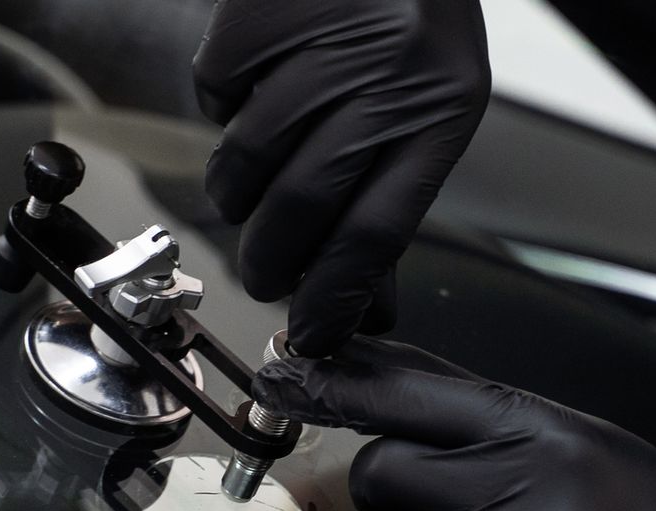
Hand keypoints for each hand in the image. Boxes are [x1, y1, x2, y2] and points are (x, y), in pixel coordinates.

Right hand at [193, 0, 489, 355]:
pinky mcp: (257, 19)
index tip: (313, 334)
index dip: (335, 296)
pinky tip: (259, 89)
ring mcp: (317, 45)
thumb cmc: (411, 24)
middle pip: (306, 205)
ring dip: (240, 197)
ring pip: (248, 161)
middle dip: (274, 262)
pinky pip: (216, 98)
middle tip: (265, 279)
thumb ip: (390, 198)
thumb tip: (358, 301)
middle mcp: (383, 77)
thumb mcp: (429, 108)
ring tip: (253, 192)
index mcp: (440, 110)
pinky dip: (225, 112)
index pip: (376, 230)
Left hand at [252, 338, 655, 510]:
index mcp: (534, 427)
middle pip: (379, 476)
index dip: (334, 384)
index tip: (286, 373)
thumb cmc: (632, 507)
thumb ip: (460, 409)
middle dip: (400, 498)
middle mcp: (520, 489)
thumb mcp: (560, 432)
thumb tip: (348, 366)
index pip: (403, 393)